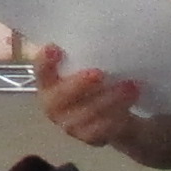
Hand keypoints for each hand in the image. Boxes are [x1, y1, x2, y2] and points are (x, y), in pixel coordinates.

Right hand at [29, 44, 149, 149]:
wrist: (113, 119)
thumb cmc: (95, 87)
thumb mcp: (88, 69)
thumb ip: (84, 57)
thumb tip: (97, 32)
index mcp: (47, 84)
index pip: (40, 72)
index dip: (44, 63)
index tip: (55, 48)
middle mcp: (52, 106)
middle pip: (60, 97)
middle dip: (79, 85)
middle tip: (99, 73)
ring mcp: (69, 126)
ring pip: (86, 114)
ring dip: (109, 99)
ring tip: (130, 86)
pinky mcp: (89, 139)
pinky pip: (102, 130)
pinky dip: (117, 116)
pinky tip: (130, 103)